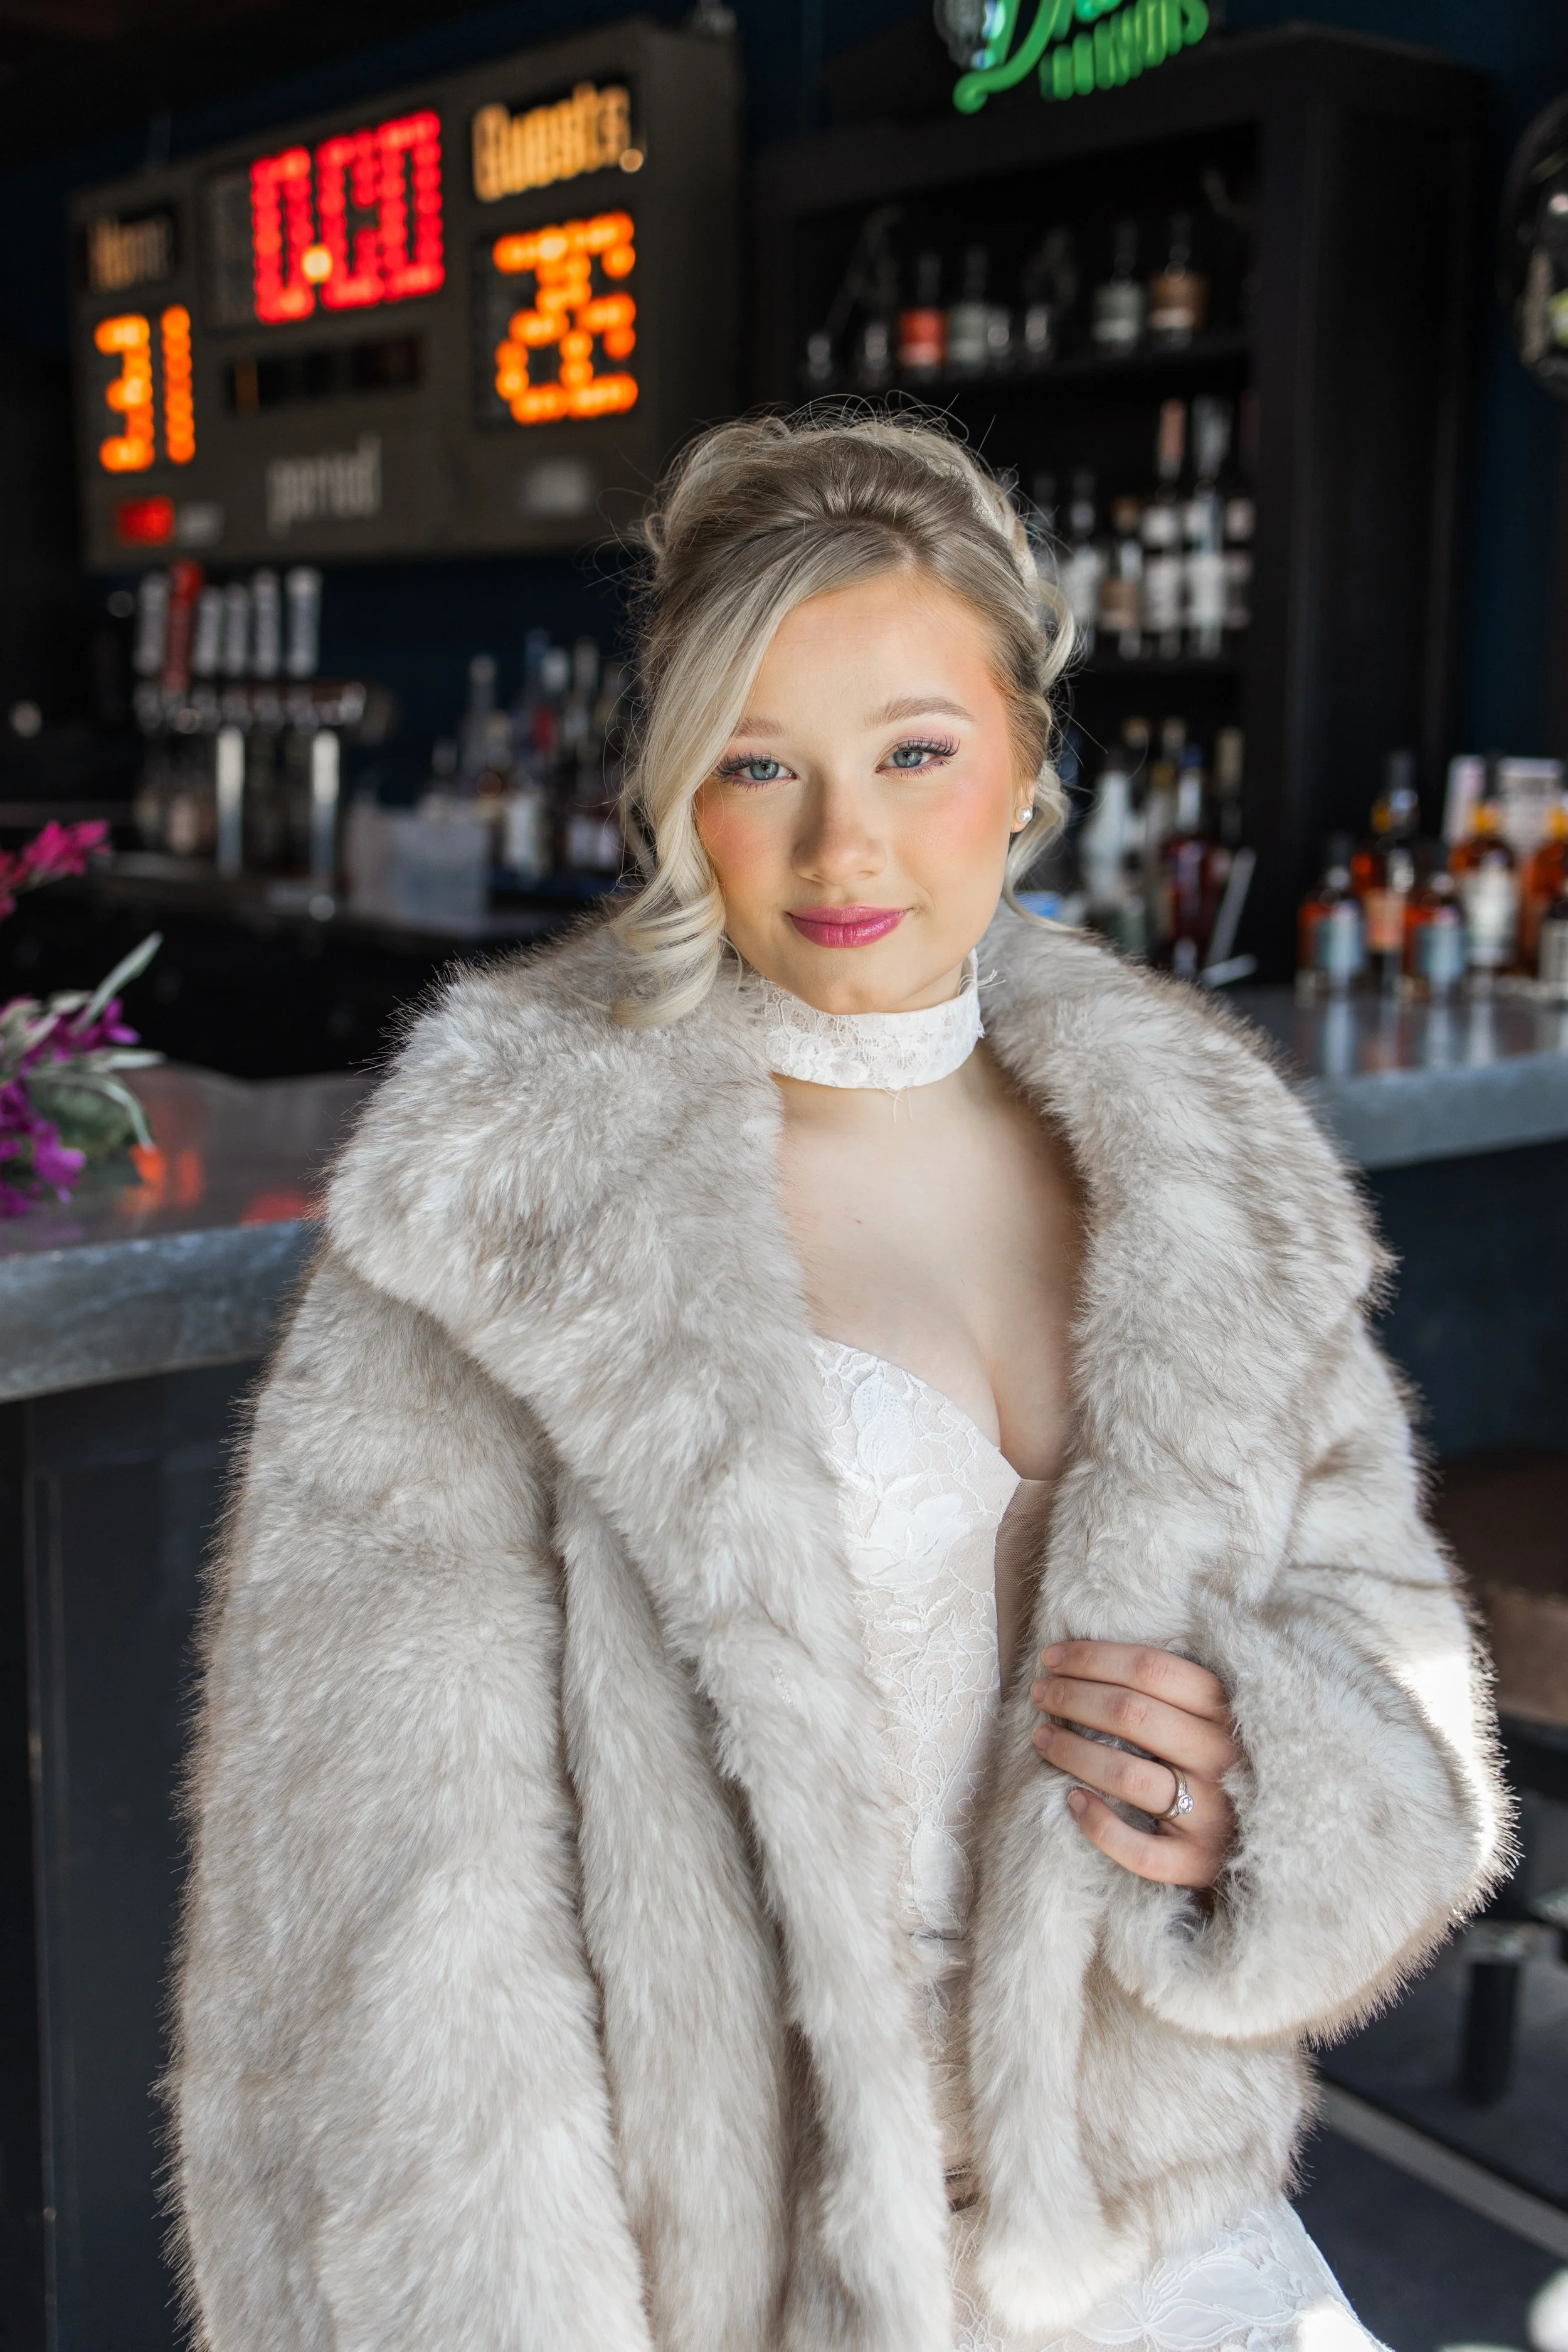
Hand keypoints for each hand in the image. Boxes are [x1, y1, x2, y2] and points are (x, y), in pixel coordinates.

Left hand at [1030, 1642, 1238, 1888]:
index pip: (1151, 1668)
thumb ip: (1164, 1689)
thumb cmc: (1213, 1762)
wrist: (1255, 1838)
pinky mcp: (1196, 1862)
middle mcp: (1220, 1758)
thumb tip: (1082, 1660)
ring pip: (1127, 1775)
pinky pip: (1139, 1850)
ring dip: (1073, 1751)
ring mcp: (1211, 1813)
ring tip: (1041, 1738)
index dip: (1093, 1658)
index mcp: (1223, 1711)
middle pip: (1132, 1713)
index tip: (1051, 1658)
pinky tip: (1073, 1801)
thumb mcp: (1205, 1716)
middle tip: (1040, 1694)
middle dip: (1074, 1697)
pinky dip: (1100, 1825)